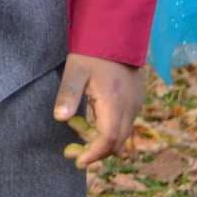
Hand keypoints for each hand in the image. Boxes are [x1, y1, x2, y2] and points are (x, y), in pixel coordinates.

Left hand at [53, 53, 143, 167]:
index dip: (95, 154)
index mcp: (115, 103)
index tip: (79, 161)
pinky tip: (92, 121)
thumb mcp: (75, 71)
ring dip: (103, 141)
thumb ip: (68, 95)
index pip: (109, 139)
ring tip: (80, 134)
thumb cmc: (93, 53)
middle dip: (97, 151)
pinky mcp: (136, 101)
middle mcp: (130, 108)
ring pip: (123, 135)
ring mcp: (135, 105)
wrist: (116, 35)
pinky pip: (125, 124)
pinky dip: (110, 131)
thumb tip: (60, 119)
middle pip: (118, 142)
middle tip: (75, 153)